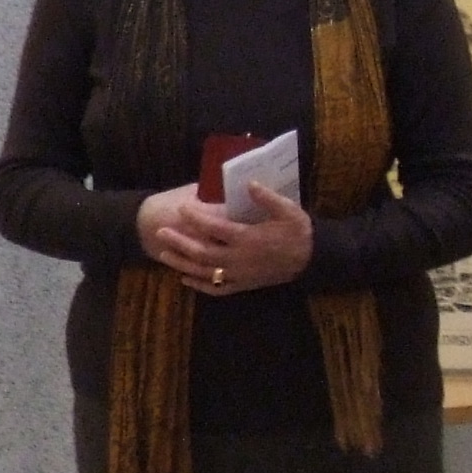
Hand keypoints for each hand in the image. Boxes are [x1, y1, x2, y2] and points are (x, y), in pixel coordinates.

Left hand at [137, 184, 314, 294]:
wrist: (311, 259)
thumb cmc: (298, 232)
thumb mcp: (287, 210)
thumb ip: (266, 197)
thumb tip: (248, 182)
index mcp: (247, 238)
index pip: (214, 227)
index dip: (196, 218)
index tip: (182, 209)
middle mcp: (238, 259)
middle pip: (201, 252)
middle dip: (179, 242)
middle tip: (160, 232)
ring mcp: (239, 275)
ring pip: (204, 272)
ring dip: (182, 263)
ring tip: (162, 254)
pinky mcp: (242, 285)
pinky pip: (216, 289)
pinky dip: (199, 286)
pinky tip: (185, 279)